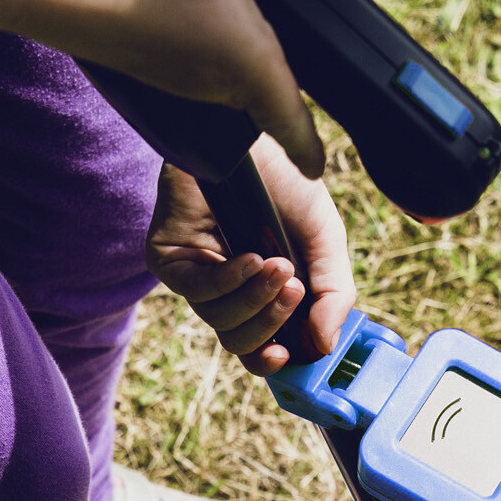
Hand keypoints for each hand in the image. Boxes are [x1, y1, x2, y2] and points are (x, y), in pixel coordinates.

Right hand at [44, 0, 362, 177]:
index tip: (320, 170)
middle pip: (257, 99)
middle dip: (278, 101)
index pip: (291, 122)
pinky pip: (185, 65)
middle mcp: (210, 82)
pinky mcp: (138, 59)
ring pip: (220, 81)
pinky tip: (191, 17)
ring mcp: (170, 75)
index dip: (310, 147)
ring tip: (250, 54)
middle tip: (297, 110)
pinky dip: (199, 49)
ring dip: (236, 70)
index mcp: (246, 64)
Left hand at [146, 139, 356, 375]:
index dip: (272, 362)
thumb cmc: (286, 183)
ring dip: (255, 299)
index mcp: (261, 292)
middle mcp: (226, 289)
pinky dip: (229, 280)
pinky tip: (251, 258)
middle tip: (296, 292)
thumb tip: (325, 344)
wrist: (252, 138)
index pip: (260, 345)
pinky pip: (197, 290)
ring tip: (279, 265)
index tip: (292, 357)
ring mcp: (195, 275)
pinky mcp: (169, 258)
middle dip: (271, 324)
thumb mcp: (325, 241)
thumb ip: (332, 293)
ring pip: (219, 320)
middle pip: (239, 341)